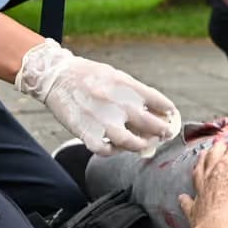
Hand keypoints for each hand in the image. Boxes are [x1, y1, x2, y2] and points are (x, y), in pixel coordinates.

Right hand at [16, 39, 180, 155]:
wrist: (56, 76)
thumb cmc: (88, 75)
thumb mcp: (115, 75)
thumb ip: (134, 92)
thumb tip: (156, 110)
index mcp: (124, 85)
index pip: (156, 100)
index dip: (168, 110)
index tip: (171, 115)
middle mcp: (115, 102)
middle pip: (149, 123)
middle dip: (162, 130)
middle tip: (165, 133)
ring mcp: (100, 119)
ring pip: (130, 142)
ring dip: (143, 145)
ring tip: (148, 144)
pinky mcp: (85, 132)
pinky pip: (105, 150)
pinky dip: (115, 151)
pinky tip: (119, 147)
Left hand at [178, 132, 227, 227]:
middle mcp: (212, 174)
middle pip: (213, 155)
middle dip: (219, 147)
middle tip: (221, 142)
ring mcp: (201, 192)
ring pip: (198, 172)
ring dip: (200, 163)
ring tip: (202, 156)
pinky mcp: (196, 211)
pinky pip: (188, 202)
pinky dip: (185, 198)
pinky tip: (182, 197)